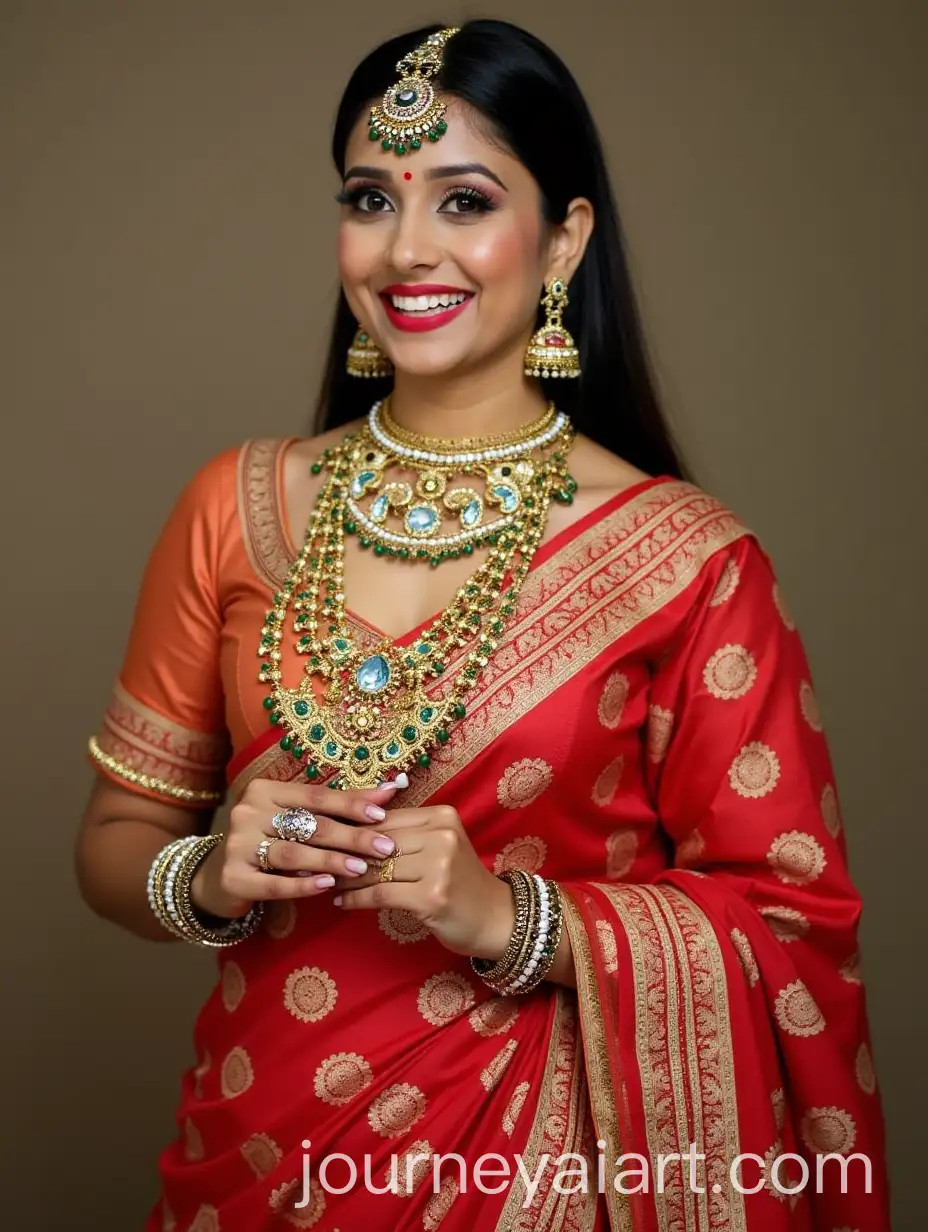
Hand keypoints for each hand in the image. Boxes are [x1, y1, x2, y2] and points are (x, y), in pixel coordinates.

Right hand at [190, 777, 403, 918]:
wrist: (218, 876)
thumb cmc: (269, 840)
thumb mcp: (296, 817)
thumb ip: (338, 804)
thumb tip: (391, 787)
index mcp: (264, 790)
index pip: (315, 796)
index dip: (350, 804)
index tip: (383, 814)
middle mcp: (247, 812)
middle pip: (309, 825)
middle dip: (351, 836)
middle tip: (383, 848)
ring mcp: (237, 845)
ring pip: (293, 853)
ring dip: (331, 860)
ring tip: (361, 868)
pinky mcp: (233, 877)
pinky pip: (274, 883)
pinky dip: (302, 885)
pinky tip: (327, 885)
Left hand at [331, 804, 516, 959]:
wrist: (497, 919)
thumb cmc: (461, 883)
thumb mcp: (439, 848)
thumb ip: (404, 835)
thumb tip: (350, 828)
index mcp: (441, 815)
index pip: (385, 818)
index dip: (352, 829)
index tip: (324, 838)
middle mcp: (441, 835)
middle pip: (377, 841)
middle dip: (344, 853)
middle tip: (314, 860)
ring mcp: (439, 865)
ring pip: (376, 868)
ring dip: (346, 877)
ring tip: (325, 881)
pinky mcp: (432, 896)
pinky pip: (382, 893)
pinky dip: (357, 898)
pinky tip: (342, 902)